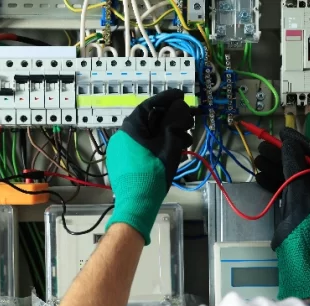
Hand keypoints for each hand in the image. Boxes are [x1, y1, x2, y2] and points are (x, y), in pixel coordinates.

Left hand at [106, 89, 193, 244]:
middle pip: (149, 121)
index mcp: (130, 128)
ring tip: (186, 142)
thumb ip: (175, 122)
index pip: (149, 105)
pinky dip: (158, 146)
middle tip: (188, 121)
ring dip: (167, 135)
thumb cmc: (153, 174)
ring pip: (148, 135)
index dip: (167, 99)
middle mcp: (121, 136)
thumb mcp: (169, 145)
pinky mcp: (123, 164)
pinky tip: (173, 153)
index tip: (182, 96)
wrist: (136, 204)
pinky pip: (143, 148)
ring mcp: (121, 151)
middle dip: (171, 120)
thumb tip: (180, 107)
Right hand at [255, 127, 309, 299]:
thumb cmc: (303, 225)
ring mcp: (308, 197)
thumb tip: (290, 142)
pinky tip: (260, 176)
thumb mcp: (297, 191)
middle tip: (264, 146)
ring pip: (290, 174)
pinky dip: (272, 181)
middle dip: (281, 154)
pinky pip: (285, 187)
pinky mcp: (296, 205)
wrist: (296, 255)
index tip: (282, 132)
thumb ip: (294, 166)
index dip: (298, 141)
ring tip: (258, 159)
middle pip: (301, 163)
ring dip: (274, 166)